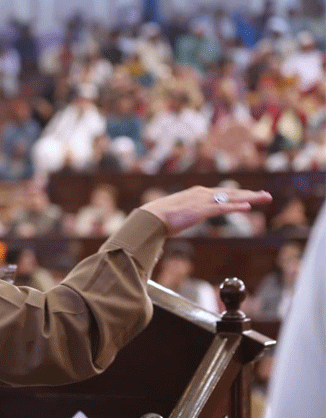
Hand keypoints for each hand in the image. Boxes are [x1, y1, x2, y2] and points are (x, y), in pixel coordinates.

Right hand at [140, 186, 271, 236]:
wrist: (150, 218)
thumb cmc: (157, 218)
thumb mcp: (174, 216)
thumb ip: (181, 217)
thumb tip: (176, 224)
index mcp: (196, 194)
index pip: (221, 193)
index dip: (237, 194)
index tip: (249, 196)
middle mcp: (202, 194)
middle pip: (231, 193)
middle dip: (250, 194)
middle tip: (266, 196)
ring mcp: (202, 201)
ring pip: (231, 198)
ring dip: (250, 198)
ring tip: (265, 198)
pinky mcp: (201, 210)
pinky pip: (222, 208)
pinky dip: (236, 207)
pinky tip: (248, 207)